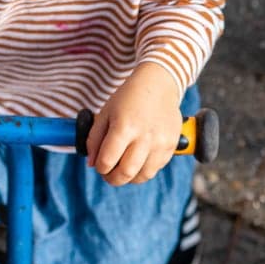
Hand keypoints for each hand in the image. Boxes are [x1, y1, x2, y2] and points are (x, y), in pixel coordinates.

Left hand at [85, 62, 182, 185]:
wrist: (159, 84)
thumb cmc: (129, 97)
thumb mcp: (105, 112)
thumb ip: (94, 139)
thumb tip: (92, 164)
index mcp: (124, 127)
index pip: (107, 162)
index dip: (100, 168)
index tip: (100, 165)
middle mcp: (144, 137)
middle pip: (125, 174)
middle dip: (112, 178)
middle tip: (109, 173)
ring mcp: (161, 142)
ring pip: (142, 176)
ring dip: (130, 177)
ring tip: (124, 167)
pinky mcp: (172, 145)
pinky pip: (156, 168)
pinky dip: (145, 169)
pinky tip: (139, 158)